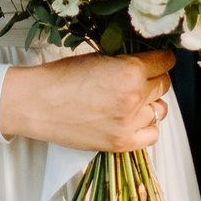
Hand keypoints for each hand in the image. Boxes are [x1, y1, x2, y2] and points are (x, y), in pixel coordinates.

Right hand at [0, 50, 174, 152]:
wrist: (36, 104)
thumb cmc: (61, 77)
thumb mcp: (98, 57)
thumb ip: (126, 61)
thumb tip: (146, 61)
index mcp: (129, 71)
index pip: (164, 62)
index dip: (160, 58)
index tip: (157, 60)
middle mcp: (133, 97)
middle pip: (164, 85)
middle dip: (153, 79)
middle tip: (139, 78)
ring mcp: (129, 123)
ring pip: (160, 110)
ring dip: (149, 103)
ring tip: (132, 100)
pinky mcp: (121, 143)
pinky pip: (152, 135)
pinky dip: (146, 126)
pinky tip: (132, 119)